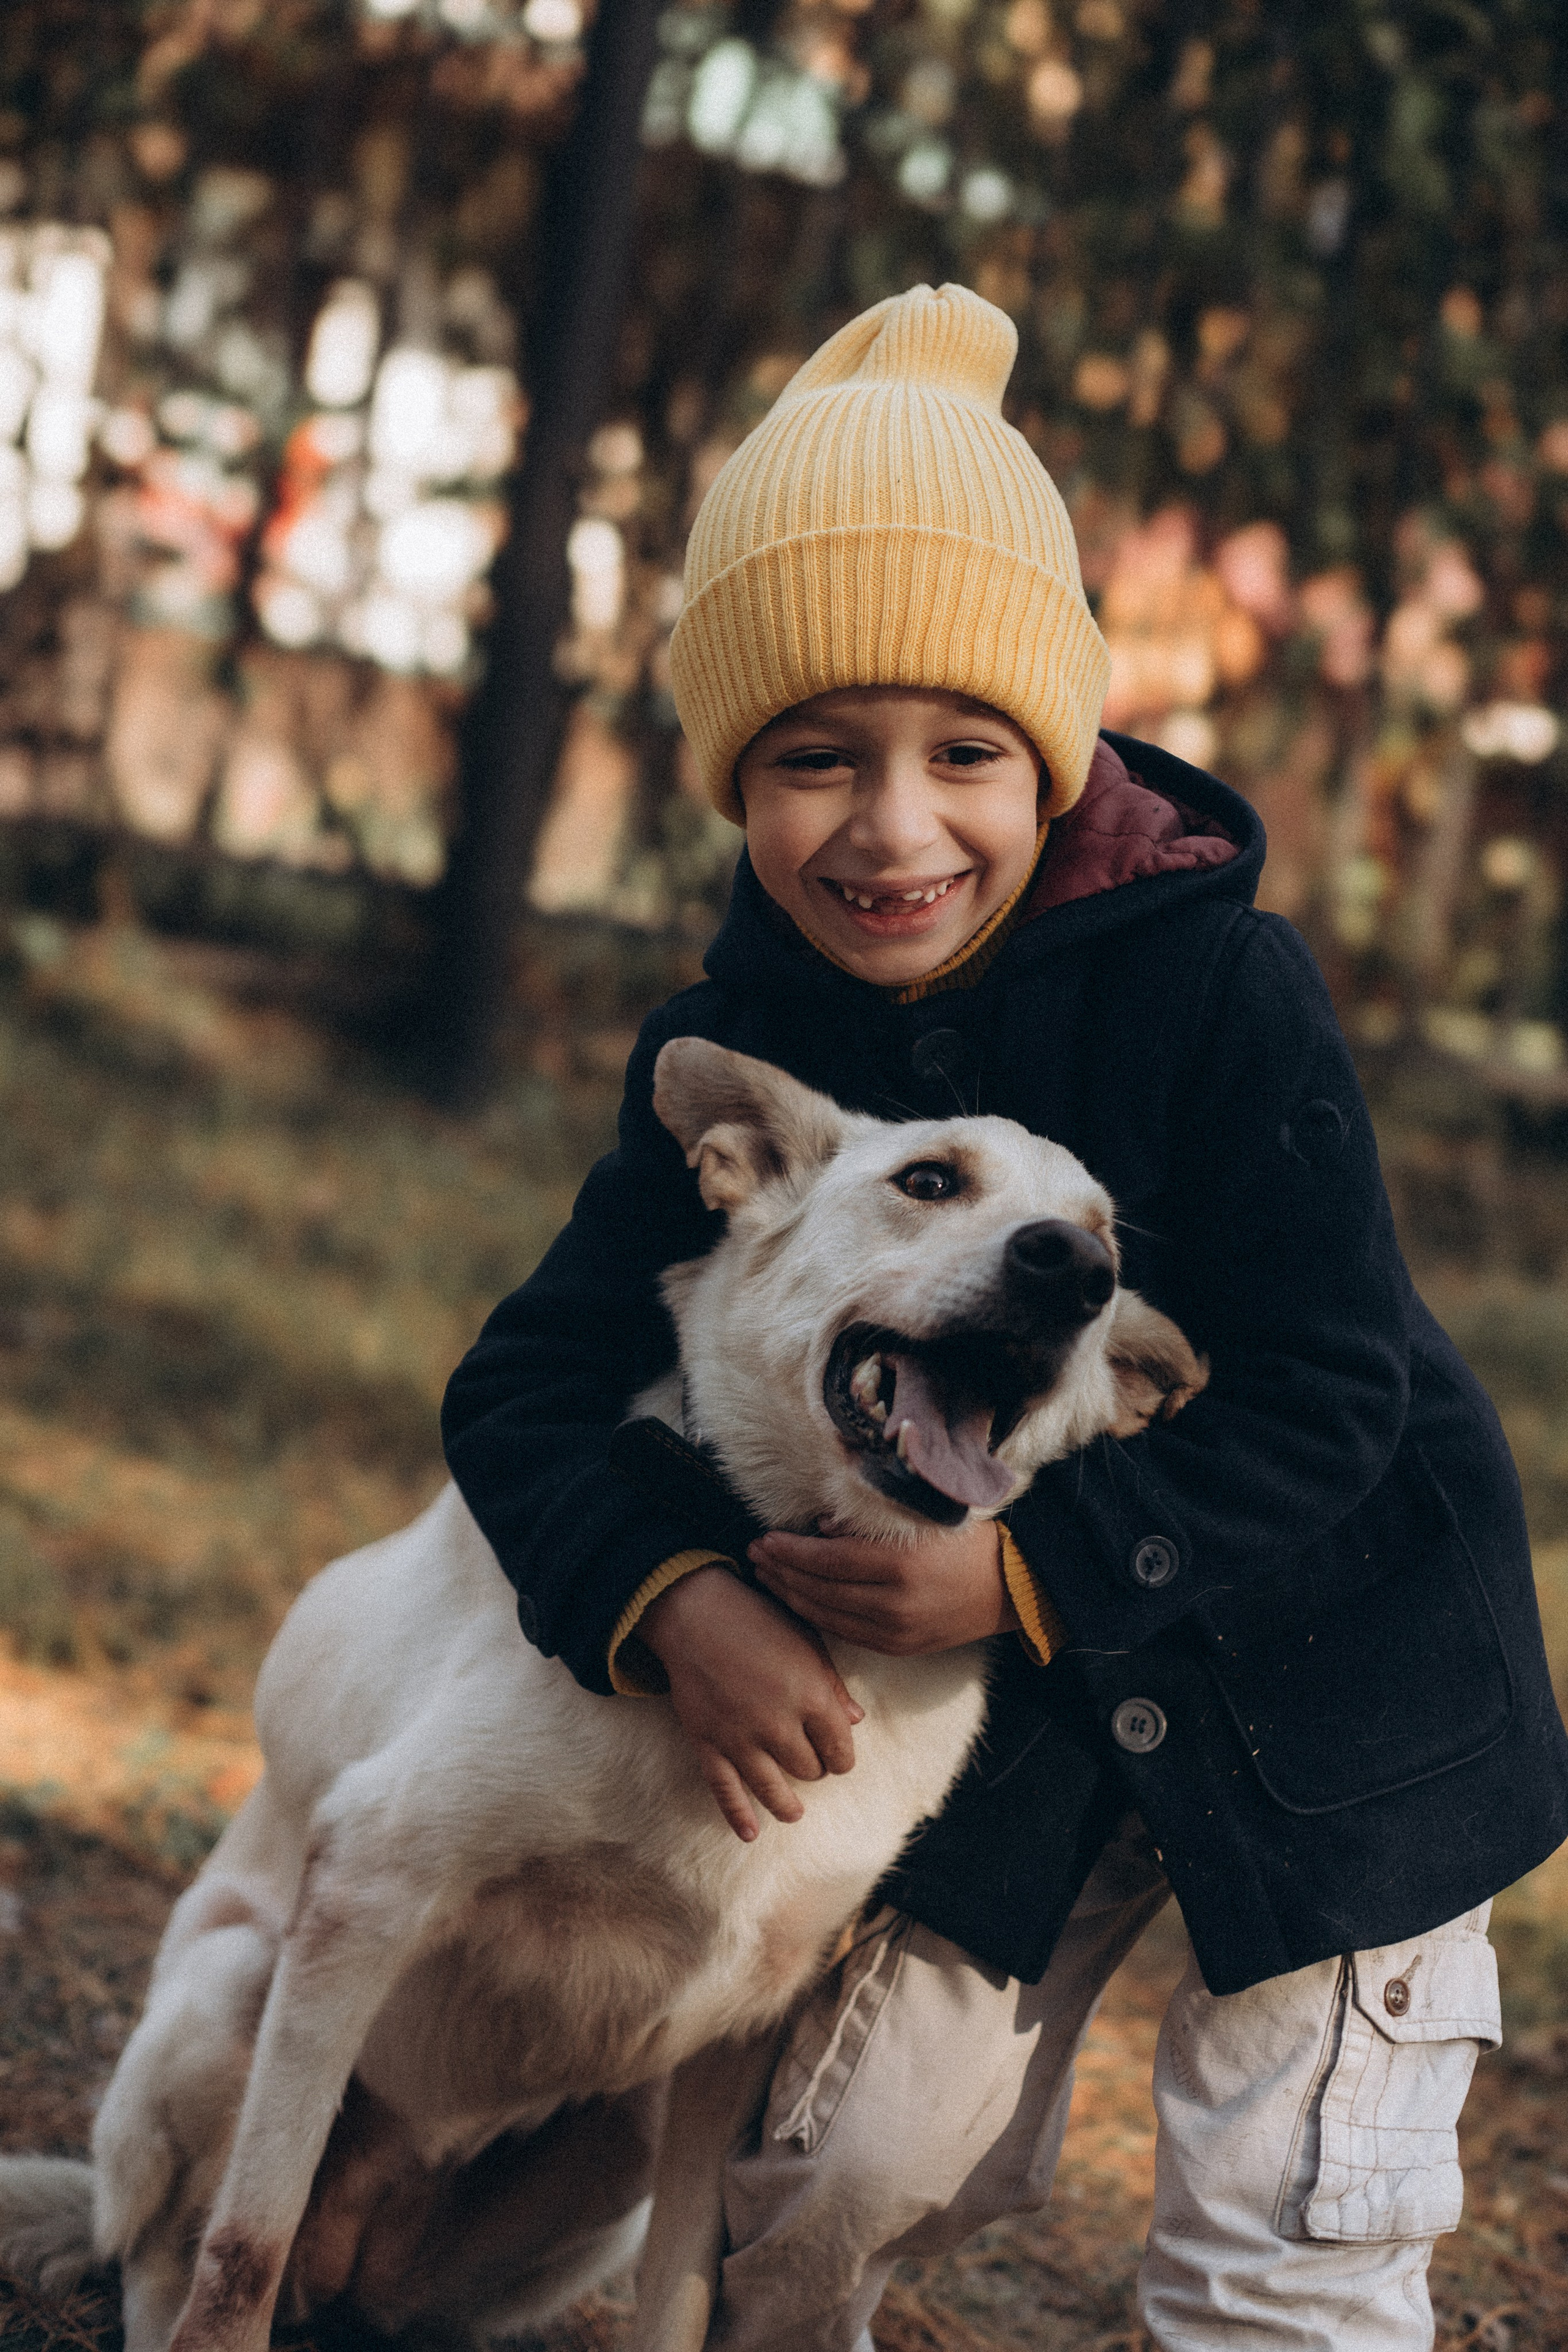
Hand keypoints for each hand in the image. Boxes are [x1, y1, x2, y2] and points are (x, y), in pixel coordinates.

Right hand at [639, 1566, 863, 1842]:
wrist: (695, 1612)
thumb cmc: (758, 1619)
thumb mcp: (808, 1642)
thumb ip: (832, 1685)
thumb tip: (855, 1721)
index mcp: (811, 1696)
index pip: (840, 1749)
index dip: (842, 1757)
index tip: (838, 1756)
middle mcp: (779, 1724)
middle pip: (809, 1770)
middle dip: (814, 1769)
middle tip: (810, 1762)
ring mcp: (741, 1738)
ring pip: (773, 1790)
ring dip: (787, 1805)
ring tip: (794, 1812)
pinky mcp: (708, 1743)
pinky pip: (725, 1790)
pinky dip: (738, 1815)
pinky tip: (750, 1834)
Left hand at [748, 1518, 1018, 1654]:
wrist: (1009, 1587)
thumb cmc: (966, 1540)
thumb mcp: (922, 1519)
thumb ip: (870, 1522)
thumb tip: (821, 1525)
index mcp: (901, 1565)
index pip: (828, 1559)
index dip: (791, 1550)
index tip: (765, 1537)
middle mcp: (895, 1604)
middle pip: (821, 1590)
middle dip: (782, 1572)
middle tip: (755, 1554)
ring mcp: (896, 1632)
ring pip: (827, 1616)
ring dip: (791, 1595)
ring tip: (766, 1576)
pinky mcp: (899, 1648)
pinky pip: (846, 1633)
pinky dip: (817, 1616)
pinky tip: (798, 1600)